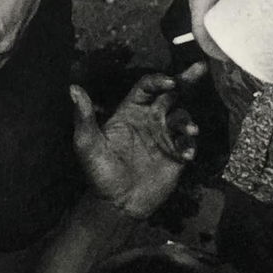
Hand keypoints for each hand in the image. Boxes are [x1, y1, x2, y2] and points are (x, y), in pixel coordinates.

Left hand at [70, 70, 200, 218]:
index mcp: (130, 111)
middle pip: (171, 94)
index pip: (147, 87)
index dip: (158, 80)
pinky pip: (188, 144)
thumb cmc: (99, 172)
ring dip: (187, 121)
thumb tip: (73, 88)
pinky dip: (191, 144)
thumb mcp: (87, 144)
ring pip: (182, 117)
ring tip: (189, 130)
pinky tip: (186, 154)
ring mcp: (164, 136)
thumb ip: (84, 117)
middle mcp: (150, 119)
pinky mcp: (176, 155)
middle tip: (199, 68)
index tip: (169, 82)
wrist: (117, 204)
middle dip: (185, 81)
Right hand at [184, 0, 261, 58]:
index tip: (231, 59)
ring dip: (215, 23)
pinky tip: (231, 9)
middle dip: (216, 40)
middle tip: (238, 50)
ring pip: (201, 10)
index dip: (214, 50)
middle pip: (199, 23)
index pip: (201, 32)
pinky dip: (214, 8)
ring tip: (237, 31)